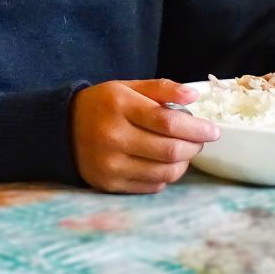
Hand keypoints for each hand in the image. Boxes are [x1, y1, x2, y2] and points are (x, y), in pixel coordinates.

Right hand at [71, 79, 218, 193]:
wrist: (61, 129)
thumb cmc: (102, 106)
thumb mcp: (127, 87)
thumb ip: (161, 88)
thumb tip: (194, 94)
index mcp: (119, 106)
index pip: (168, 122)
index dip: (196, 129)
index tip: (213, 131)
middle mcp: (113, 136)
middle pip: (170, 150)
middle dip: (194, 147)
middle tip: (199, 141)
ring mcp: (110, 164)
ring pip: (165, 172)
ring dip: (183, 163)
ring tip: (183, 152)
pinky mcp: (109, 184)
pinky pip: (152, 186)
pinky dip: (165, 176)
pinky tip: (161, 163)